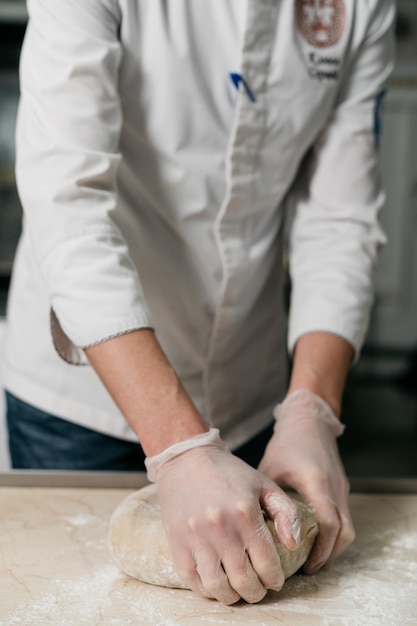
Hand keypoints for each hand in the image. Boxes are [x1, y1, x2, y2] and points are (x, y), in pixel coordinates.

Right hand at [152, 433, 301, 604]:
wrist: (187, 458)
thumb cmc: (229, 472)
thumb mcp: (264, 483)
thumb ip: (285, 512)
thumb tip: (293, 544)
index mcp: (245, 513)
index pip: (267, 563)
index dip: (274, 579)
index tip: (275, 581)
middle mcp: (221, 527)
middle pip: (243, 581)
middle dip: (255, 593)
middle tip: (258, 591)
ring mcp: (196, 536)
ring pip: (217, 586)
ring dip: (231, 597)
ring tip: (238, 592)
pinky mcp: (177, 542)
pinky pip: (192, 579)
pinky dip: (206, 589)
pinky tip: (215, 584)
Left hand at [258, 389, 354, 573]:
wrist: (309, 420)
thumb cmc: (288, 442)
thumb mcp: (270, 468)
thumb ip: (264, 497)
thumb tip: (251, 527)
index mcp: (316, 482)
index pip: (328, 523)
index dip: (320, 549)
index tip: (306, 565)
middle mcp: (334, 487)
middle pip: (345, 532)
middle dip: (329, 554)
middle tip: (309, 568)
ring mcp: (341, 487)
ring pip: (348, 527)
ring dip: (334, 546)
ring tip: (313, 558)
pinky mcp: (341, 487)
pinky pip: (344, 517)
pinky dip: (334, 532)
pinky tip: (315, 537)